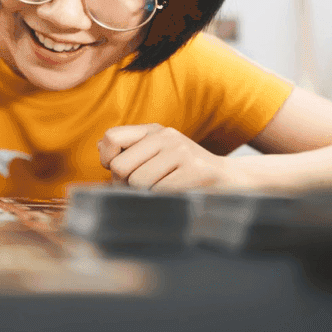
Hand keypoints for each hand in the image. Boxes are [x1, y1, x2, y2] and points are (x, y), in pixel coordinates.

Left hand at [97, 124, 243, 191]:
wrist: (230, 180)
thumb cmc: (184, 173)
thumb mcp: (156, 155)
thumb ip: (128, 152)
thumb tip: (101, 149)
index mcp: (153, 130)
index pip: (111, 138)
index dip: (108, 160)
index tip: (119, 172)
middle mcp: (166, 136)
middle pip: (121, 168)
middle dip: (126, 185)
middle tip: (143, 188)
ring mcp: (181, 151)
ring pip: (138, 183)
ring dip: (145, 195)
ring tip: (163, 191)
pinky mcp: (194, 170)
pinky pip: (159, 192)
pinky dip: (161, 200)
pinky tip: (175, 195)